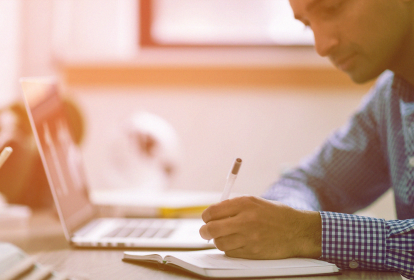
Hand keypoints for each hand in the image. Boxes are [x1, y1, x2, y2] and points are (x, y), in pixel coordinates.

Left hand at [199, 196, 321, 258]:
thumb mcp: (255, 202)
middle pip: (211, 229)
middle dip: (205, 231)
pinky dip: (230, 249)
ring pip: (219, 243)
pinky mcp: (252, 252)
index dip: (206, 216)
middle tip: (206, 232)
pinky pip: (231, 252)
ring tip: (225, 237)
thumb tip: (212, 214)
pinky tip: (237, 243)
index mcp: (245, 203)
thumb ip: (234, 207)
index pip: (213, 211)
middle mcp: (245, 219)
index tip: (207, 219)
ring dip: (218, 241)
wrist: (298, 231)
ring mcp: (249, 237)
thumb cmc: (275, 215)